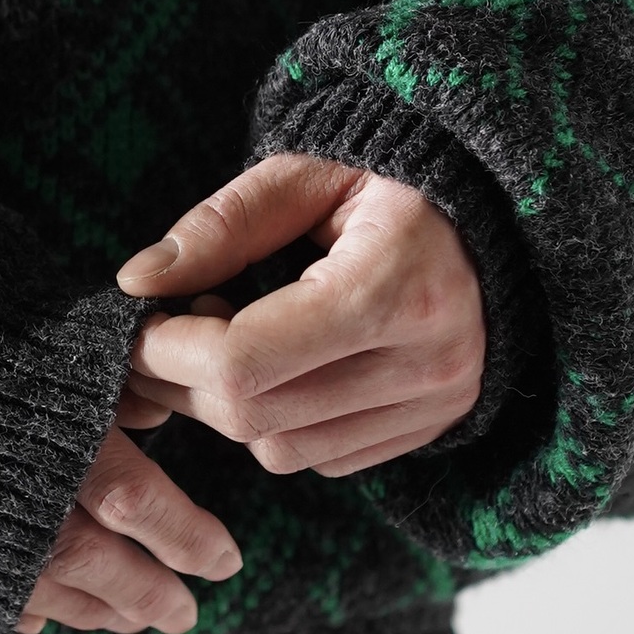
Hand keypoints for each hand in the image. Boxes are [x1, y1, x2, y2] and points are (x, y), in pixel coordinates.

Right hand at [15, 389, 241, 633]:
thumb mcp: (71, 354)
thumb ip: (117, 380)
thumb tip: (161, 409)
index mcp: (62, 435)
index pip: (136, 499)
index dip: (187, 537)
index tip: (227, 561)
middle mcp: (20, 489)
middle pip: (91, 558)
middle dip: (146, 593)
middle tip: (185, 616)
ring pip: (45, 584)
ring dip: (94, 609)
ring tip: (130, 620)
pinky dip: (23, 606)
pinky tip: (44, 618)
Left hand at [116, 155, 483, 477]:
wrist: (496, 214)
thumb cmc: (391, 178)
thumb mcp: (308, 174)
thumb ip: (223, 225)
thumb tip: (137, 281)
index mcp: (393, 286)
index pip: (245, 360)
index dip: (169, 350)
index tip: (141, 320)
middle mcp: (425, 363)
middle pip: (255, 417)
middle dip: (183, 383)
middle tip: (165, 331)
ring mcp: (435, 406)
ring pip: (282, 451)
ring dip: (229, 408)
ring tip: (230, 338)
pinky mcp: (432, 429)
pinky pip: (322, 459)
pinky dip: (279, 424)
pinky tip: (280, 366)